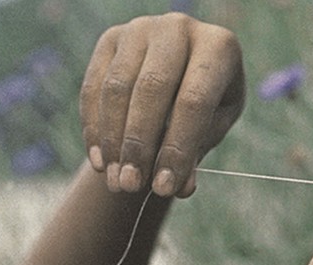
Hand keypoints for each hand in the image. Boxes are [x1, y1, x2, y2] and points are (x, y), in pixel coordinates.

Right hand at [80, 13, 244, 196]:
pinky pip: (94, 88)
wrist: (182, 72)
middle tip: (132, 186)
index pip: (194, 101)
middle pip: (151, 90)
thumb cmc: (207, 105)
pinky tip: (101, 162)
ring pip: (117, 89)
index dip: (177, 148)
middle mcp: (179, 28)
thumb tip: (182, 188)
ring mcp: (141, 29)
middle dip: (139, 145)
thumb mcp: (213, 127)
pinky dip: (94, 129)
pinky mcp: (110, 39)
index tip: (165, 188)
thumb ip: (197, 152)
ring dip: (113, 142)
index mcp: (218, 46)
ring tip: (117, 182)